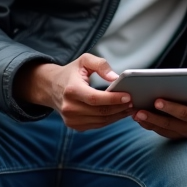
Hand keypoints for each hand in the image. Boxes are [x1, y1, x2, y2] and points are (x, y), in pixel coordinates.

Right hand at [15, 54, 132, 131]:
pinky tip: (119, 113)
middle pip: (99, 111)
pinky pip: (97, 125)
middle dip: (119, 108)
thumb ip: (101, 65)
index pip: (95, 98)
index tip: (128, 96)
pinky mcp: (74, 125)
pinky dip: (110, 120)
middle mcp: (69, 107)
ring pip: (100, 121)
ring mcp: (70, 119)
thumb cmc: (72, 72)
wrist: (51, 87)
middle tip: (134, 102)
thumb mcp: (84, 60)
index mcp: (71, 90)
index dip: (113, 99)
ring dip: (118, 116)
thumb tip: (115, 77)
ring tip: (130, 108)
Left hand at [133, 81, 186, 139]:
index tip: (157, 101)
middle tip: (138, 110)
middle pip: (170, 124)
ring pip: (162, 129)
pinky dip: (148, 124)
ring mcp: (183, 133)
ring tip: (134, 112)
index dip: (171, 108)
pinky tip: (138, 117)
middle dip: (153, 117)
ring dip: (148, 121)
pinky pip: (160, 131)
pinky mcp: (175, 134)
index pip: (185, 114)